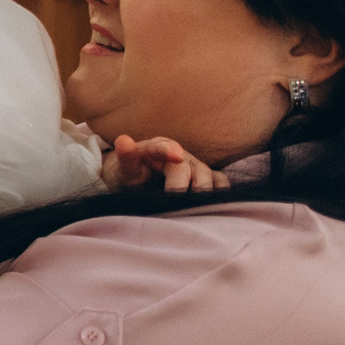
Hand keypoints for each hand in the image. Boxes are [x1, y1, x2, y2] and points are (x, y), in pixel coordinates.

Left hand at [103, 134, 228, 193]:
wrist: (143, 180)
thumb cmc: (135, 173)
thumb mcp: (127, 167)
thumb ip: (126, 156)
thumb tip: (123, 140)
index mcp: (158, 148)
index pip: (164, 147)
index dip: (170, 150)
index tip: (177, 156)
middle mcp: (181, 155)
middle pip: (187, 168)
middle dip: (183, 183)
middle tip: (176, 198)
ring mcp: (196, 166)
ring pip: (207, 175)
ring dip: (204, 190)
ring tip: (196, 205)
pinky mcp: (207, 177)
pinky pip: (220, 181)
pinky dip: (221, 191)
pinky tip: (216, 204)